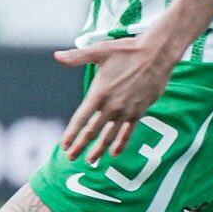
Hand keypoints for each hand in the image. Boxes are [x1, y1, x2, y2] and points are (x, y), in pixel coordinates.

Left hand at [55, 34, 181, 163]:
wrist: (157, 55)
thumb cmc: (127, 51)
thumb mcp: (99, 51)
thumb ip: (77, 57)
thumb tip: (56, 56)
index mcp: (99, 93)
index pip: (81, 119)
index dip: (71, 134)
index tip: (64, 146)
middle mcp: (112, 106)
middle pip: (93, 131)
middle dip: (81, 146)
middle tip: (71, 158)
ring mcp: (126, 111)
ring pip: (109, 136)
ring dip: (99, 149)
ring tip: (91, 160)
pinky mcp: (139, 112)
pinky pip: (128, 133)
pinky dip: (120, 144)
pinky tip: (114, 153)